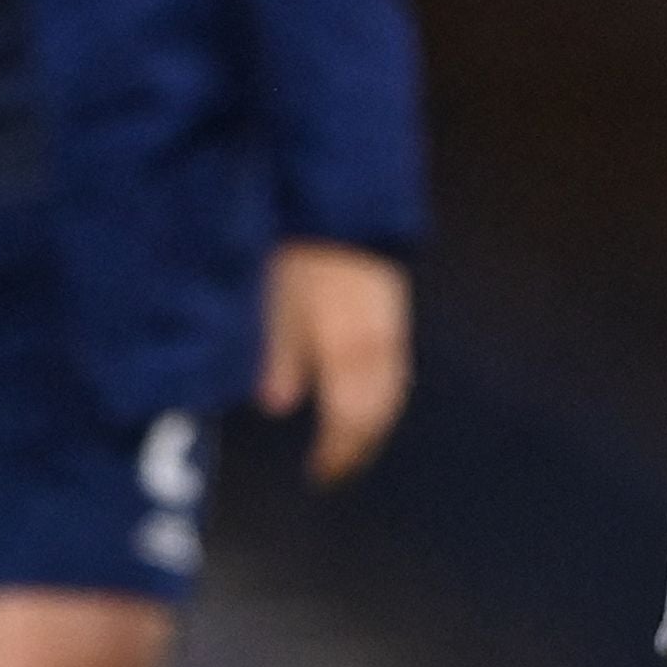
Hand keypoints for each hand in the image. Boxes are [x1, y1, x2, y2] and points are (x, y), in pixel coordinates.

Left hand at [256, 243, 409, 486]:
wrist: (335, 192)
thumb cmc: (294, 243)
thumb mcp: (272, 299)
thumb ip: (279, 351)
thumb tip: (278, 402)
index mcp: (350, 341)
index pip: (354, 416)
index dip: (339, 451)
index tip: (320, 474)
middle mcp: (379, 334)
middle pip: (380, 407)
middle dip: (359, 442)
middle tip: (336, 466)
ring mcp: (389, 317)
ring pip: (392, 385)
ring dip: (373, 418)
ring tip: (349, 439)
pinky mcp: (390, 302)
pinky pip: (394, 360)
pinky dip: (380, 387)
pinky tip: (362, 392)